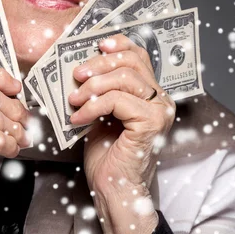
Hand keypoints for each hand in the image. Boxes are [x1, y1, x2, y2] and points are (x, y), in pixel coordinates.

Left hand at [68, 34, 175, 233]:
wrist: (112, 189)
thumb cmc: (106, 154)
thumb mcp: (100, 111)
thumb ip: (101, 88)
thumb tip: (81, 64)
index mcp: (151, 93)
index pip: (140, 56)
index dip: (119, 45)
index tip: (97, 45)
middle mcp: (161, 99)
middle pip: (131, 62)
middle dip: (98, 64)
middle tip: (75, 75)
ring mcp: (159, 111)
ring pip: (124, 78)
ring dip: (92, 86)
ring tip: (73, 100)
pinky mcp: (151, 123)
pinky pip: (117, 100)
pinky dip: (92, 106)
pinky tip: (78, 118)